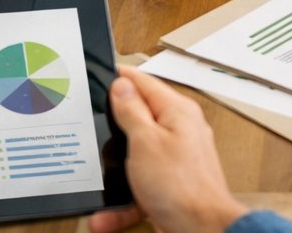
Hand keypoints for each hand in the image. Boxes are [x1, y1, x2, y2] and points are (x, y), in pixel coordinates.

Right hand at [87, 68, 248, 232]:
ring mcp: (175, 159)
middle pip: (139, 118)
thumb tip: (122, 84)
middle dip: (113, 125)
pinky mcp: (169, 185)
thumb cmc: (181, 186)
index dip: (120, 77)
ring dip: (115, 169)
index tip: (98, 74)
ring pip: (136, 156)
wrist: (202, 230)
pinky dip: (123, 200)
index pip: (144, 83)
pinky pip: (140, 186)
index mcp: (177, 112)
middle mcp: (179, 131)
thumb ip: (132, 111)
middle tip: (89, 122)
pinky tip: (104, 214)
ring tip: (95, 171)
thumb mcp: (145, 141)